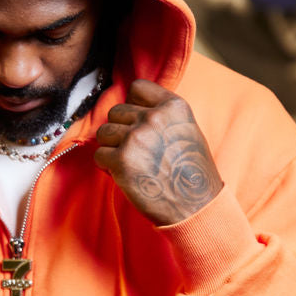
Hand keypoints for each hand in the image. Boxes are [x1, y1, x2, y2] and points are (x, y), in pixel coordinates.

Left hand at [94, 79, 222, 225]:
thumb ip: (162, 115)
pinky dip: (107, 166)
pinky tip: (125, 175)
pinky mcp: (121, 160)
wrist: (196, 206)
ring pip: (104, 132)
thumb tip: (130, 107)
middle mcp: (154, 118)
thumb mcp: (187, 130)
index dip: (133, 106)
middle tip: (136, 152)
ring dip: (112, 148)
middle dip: (121, 130)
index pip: (137, 88)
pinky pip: (99, 155)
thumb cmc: (190, 172)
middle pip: (116, 112)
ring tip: (131, 163)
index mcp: (173, 107)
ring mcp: (136, 138)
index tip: (139, 123)